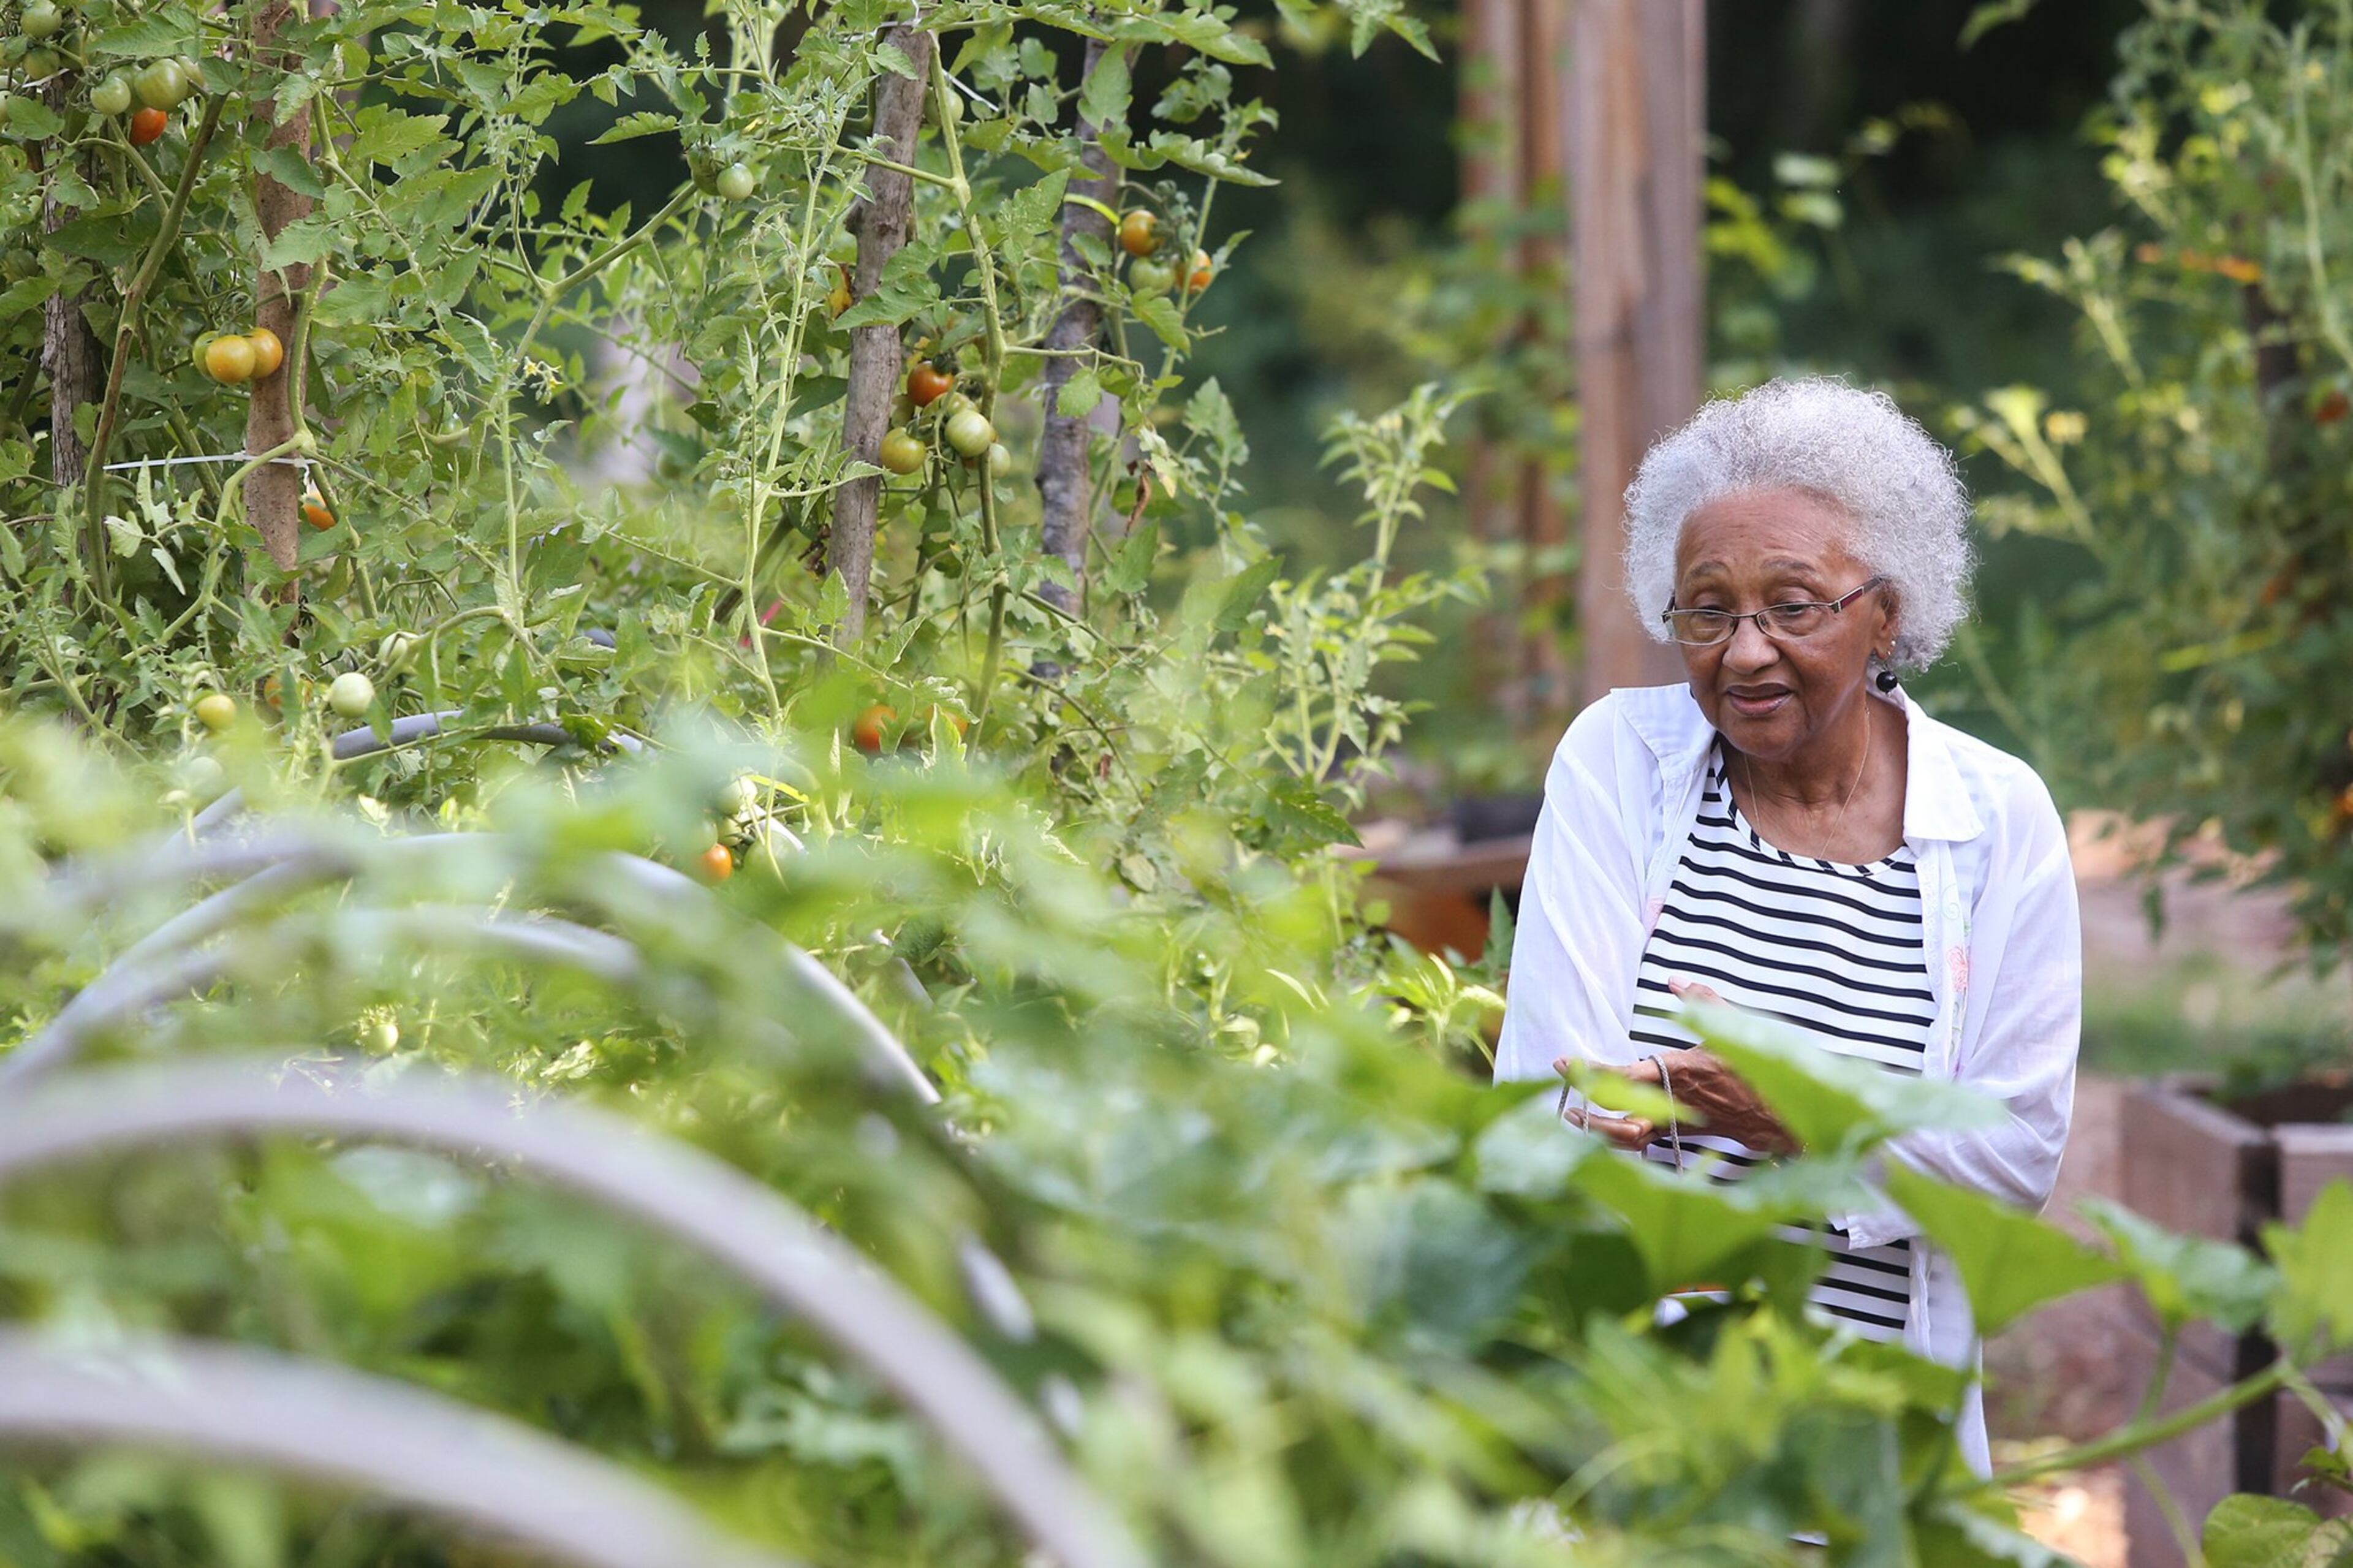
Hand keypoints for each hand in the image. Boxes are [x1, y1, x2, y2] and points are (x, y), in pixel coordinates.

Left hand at [1552, 980, 1800, 1156]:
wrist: (1786, 1114)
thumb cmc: (1757, 1068)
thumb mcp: (1731, 1025)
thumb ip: (1700, 1000)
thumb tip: (1675, 981)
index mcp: (1677, 1072)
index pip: (1621, 1074)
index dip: (1588, 1070)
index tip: (1563, 1062)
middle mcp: (1672, 1101)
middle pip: (1617, 1111)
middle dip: (1585, 1104)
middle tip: (1563, 1095)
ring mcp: (1678, 1124)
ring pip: (1628, 1137)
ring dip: (1599, 1129)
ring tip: (1576, 1117)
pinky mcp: (1686, 1137)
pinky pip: (1647, 1143)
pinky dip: (1624, 1139)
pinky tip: (1608, 1130)